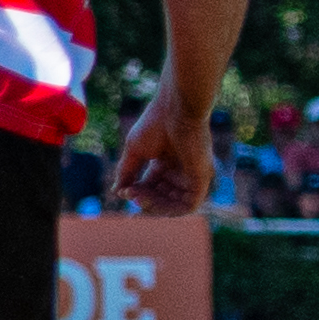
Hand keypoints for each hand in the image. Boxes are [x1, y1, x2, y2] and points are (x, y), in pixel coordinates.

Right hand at [112, 82, 213, 215]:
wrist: (176, 109)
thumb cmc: (156, 123)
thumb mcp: (135, 151)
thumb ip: (127, 172)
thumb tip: (117, 191)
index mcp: (165, 162)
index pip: (151, 186)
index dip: (135, 192)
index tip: (122, 189)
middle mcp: (180, 170)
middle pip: (161, 197)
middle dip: (143, 200)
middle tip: (129, 194)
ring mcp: (192, 175)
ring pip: (175, 205)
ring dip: (155, 207)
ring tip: (139, 198)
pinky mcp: (201, 178)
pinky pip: (189, 205)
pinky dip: (171, 210)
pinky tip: (153, 203)